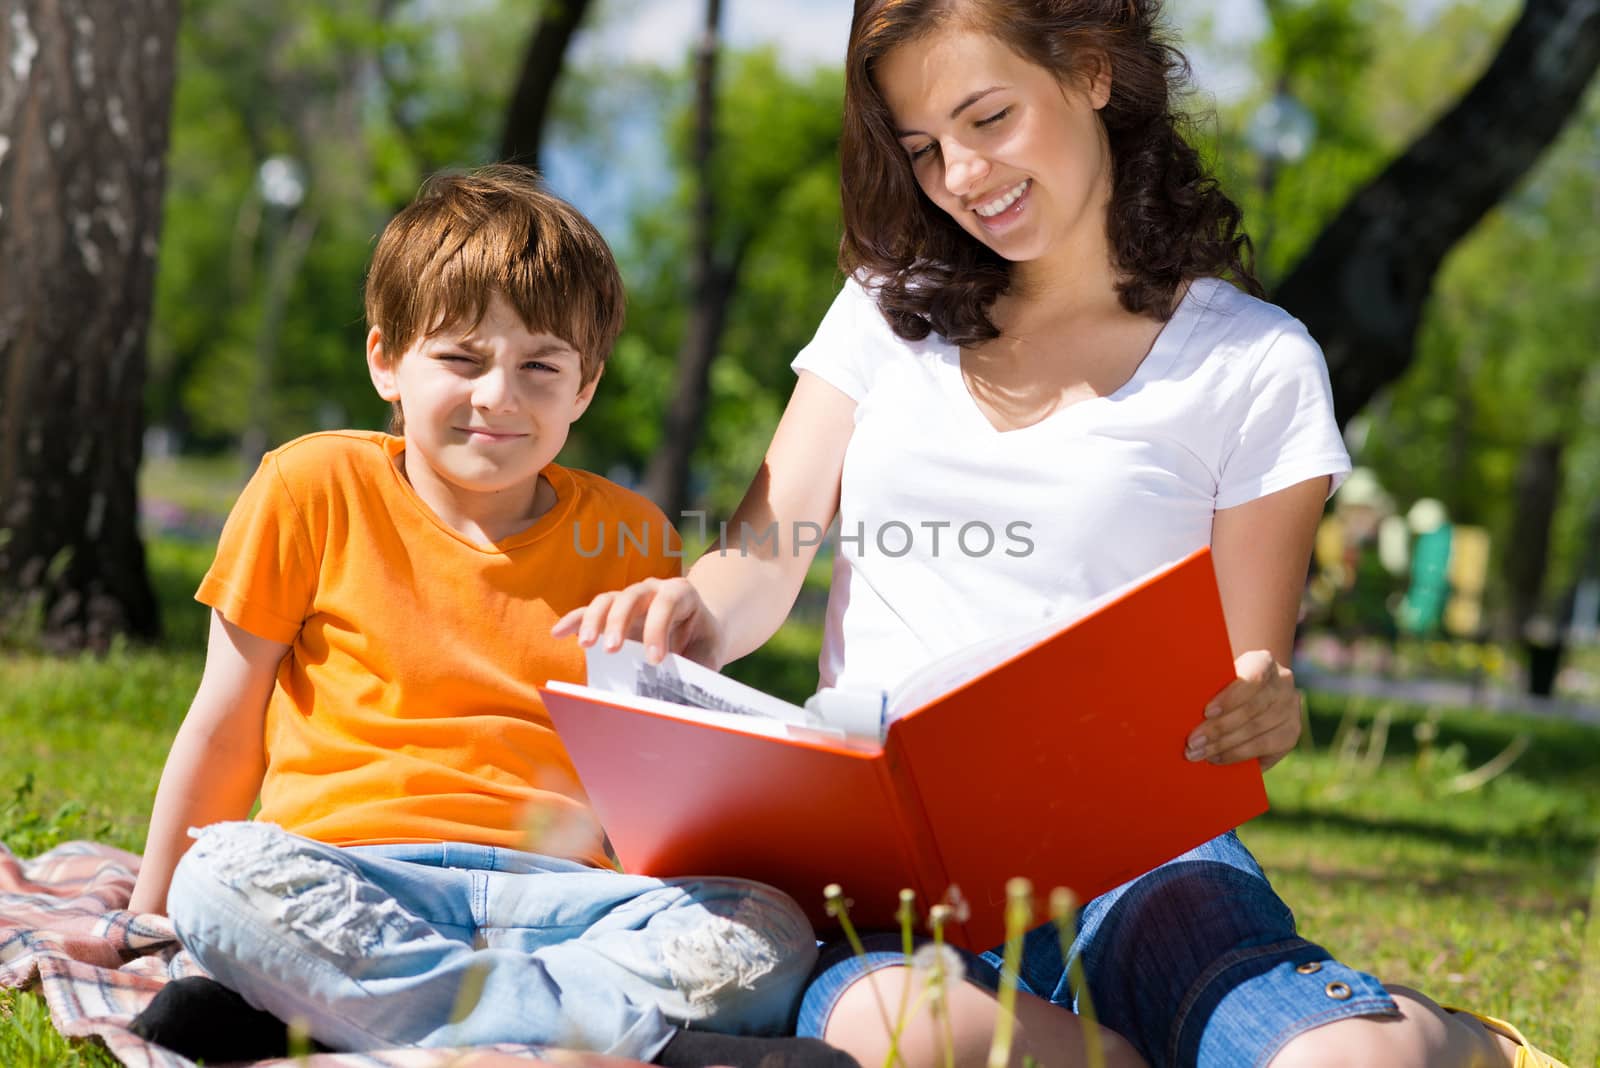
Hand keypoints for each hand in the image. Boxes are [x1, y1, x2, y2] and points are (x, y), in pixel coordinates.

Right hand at [551, 577, 720, 666]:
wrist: (700, 632)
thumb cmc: (703, 646)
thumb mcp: (707, 656)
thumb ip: (696, 673)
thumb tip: (680, 706)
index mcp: (682, 594)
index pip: (667, 603)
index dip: (658, 629)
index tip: (654, 660)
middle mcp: (653, 590)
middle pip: (632, 596)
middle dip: (620, 622)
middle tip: (613, 650)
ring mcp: (629, 598)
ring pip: (607, 601)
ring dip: (594, 621)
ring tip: (587, 645)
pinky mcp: (611, 612)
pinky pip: (589, 611)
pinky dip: (574, 620)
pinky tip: (558, 633)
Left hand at [1185, 649, 1301, 769]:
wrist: (1251, 693)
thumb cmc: (1224, 683)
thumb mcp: (1220, 676)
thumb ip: (1210, 684)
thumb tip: (1185, 706)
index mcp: (1264, 661)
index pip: (1252, 677)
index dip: (1230, 697)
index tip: (1206, 712)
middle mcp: (1283, 683)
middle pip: (1252, 709)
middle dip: (1219, 729)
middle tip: (1192, 742)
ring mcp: (1291, 709)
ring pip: (1257, 731)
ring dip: (1224, 746)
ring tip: (1200, 753)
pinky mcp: (1291, 734)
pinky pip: (1264, 748)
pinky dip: (1237, 755)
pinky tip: (1217, 758)